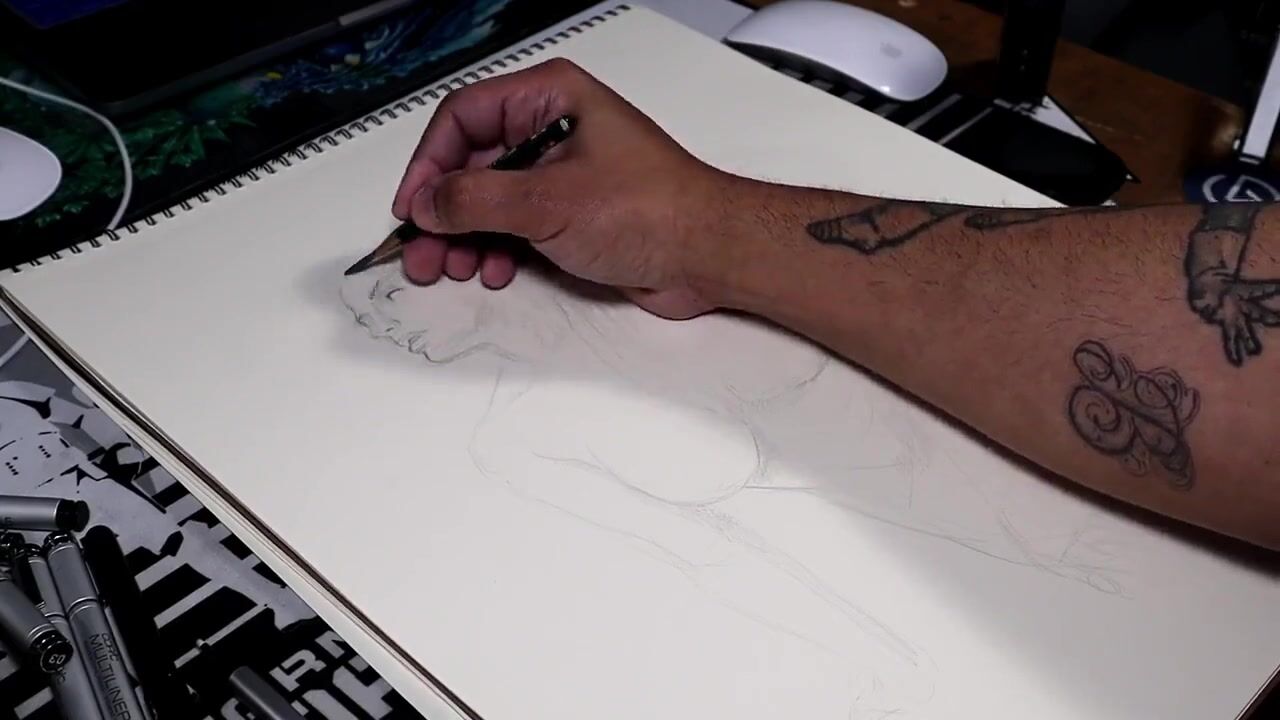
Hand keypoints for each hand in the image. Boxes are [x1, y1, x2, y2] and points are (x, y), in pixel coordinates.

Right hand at [391, 58, 737, 319]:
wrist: (707, 254)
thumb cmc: (653, 209)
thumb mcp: (549, 201)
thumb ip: (477, 200)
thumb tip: (427, 203)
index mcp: (549, 99)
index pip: (463, 118)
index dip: (429, 163)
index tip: (412, 208)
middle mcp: (552, 129)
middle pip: (470, 164)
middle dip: (443, 211)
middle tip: (420, 253)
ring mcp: (561, 174)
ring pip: (489, 201)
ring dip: (465, 237)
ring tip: (453, 270)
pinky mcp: (572, 214)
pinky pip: (514, 226)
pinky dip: (496, 249)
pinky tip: (493, 271)